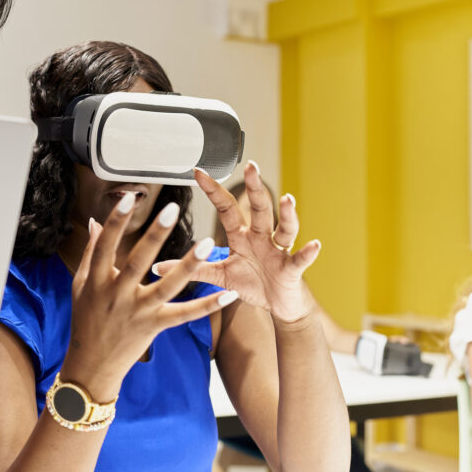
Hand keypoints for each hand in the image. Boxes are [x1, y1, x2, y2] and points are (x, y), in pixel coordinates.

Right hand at [59, 194, 236, 400]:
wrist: (91, 365)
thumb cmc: (85, 320)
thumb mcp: (81, 285)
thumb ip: (91, 252)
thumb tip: (96, 222)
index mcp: (97, 281)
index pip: (106, 245)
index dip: (116, 221)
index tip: (129, 197)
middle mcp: (117, 296)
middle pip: (137, 262)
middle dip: (155, 235)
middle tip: (172, 209)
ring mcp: (138, 313)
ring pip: (166, 287)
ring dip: (188, 266)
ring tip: (208, 244)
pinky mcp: (155, 327)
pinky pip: (185, 315)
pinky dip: (208, 306)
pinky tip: (228, 294)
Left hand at [154, 163, 319, 321]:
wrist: (279, 305)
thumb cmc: (252, 285)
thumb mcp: (221, 277)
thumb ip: (195, 269)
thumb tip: (157, 268)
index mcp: (242, 236)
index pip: (226, 207)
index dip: (213, 190)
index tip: (198, 171)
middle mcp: (261, 237)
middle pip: (259, 209)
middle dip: (256, 188)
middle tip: (251, 166)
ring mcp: (279, 251)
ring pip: (284, 228)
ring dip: (287, 214)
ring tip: (288, 199)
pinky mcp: (292, 269)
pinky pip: (300, 259)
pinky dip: (308, 252)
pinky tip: (314, 244)